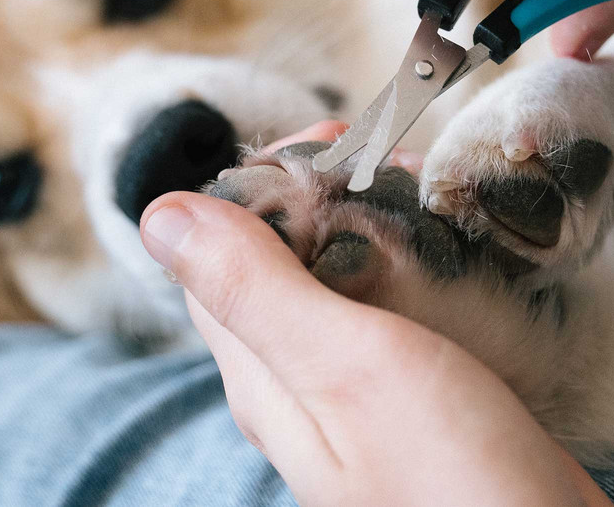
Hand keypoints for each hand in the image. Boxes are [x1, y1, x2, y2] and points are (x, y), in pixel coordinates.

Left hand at [140, 122, 611, 505]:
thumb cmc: (454, 478)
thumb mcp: (345, 364)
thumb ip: (255, 290)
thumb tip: (160, 216)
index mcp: (260, 377)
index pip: (215, 253)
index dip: (258, 182)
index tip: (326, 140)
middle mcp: (293, 392)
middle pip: (273, 265)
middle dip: (318, 196)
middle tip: (385, 156)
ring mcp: (353, 404)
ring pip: (332, 289)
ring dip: (364, 228)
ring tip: (420, 191)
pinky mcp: (411, 411)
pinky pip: (384, 322)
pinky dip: (405, 271)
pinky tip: (446, 255)